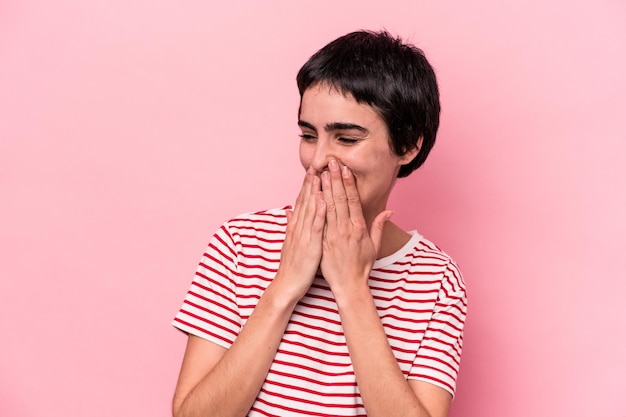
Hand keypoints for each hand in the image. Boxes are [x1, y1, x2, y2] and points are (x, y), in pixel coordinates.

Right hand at [274, 168, 326, 300]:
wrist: (287, 285)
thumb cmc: (293, 266)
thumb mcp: (291, 243)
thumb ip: (292, 226)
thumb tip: (289, 211)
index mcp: (296, 227)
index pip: (302, 201)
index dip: (307, 186)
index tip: (313, 170)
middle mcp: (298, 227)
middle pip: (306, 200)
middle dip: (311, 182)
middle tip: (317, 163)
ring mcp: (304, 235)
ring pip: (310, 208)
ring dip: (315, 191)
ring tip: (320, 174)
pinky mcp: (310, 244)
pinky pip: (316, 225)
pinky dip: (319, 211)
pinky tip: (323, 199)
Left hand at [319, 159, 390, 295]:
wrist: (349, 286)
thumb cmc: (362, 266)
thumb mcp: (374, 246)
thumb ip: (379, 226)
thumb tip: (390, 210)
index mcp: (359, 228)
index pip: (353, 200)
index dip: (348, 183)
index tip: (345, 169)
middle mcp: (345, 229)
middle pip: (340, 199)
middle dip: (335, 179)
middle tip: (331, 162)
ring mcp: (332, 235)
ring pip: (328, 207)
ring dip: (324, 188)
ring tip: (321, 172)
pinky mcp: (322, 242)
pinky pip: (318, 221)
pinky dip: (315, 207)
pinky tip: (312, 194)